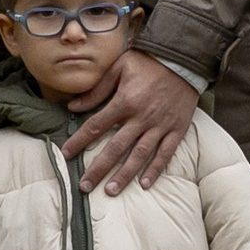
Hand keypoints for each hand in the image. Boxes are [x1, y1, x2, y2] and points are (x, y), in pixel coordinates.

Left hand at [65, 48, 200, 194]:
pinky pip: (166, 153)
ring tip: (111, 191)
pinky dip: (156, 169)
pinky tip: (145, 184)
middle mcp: (141, 117)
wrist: (183, 59)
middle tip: (85, 186)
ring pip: (140, 155)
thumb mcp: (118, 67)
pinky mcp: (177, 129)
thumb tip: (73, 106)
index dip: (79, 141)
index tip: (66, 154)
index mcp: (125, 101)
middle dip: (98, 168)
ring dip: (125, 174)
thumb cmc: (147, 61)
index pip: (96, 126)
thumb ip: (97, 90)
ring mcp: (160, 125)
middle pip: (115, 148)